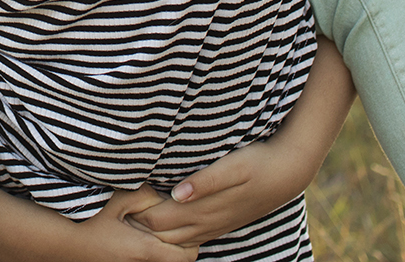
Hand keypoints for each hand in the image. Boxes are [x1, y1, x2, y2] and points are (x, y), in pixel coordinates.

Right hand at [66, 186, 200, 261]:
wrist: (61, 239)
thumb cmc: (89, 217)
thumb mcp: (118, 199)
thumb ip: (147, 197)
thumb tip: (169, 198)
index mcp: (144, 249)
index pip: (186, 256)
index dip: (191, 241)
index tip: (185, 223)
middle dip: (183, 244)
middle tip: (178, 224)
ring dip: (167, 248)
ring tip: (162, 229)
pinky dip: (153, 251)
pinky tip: (146, 235)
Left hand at [126, 142, 313, 245]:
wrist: (289, 172)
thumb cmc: (259, 162)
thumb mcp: (233, 166)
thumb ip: (204, 181)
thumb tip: (176, 193)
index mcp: (203, 209)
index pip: (158, 221)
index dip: (135, 215)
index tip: (116, 201)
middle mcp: (206, 223)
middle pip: (161, 235)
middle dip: (138, 227)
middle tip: (114, 212)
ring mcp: (213, 226)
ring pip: (175, 241)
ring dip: (153, 233)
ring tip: (131, 218)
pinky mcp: (220, 223)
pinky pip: (190, 239)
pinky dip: (171, 235)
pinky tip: (161, 226)